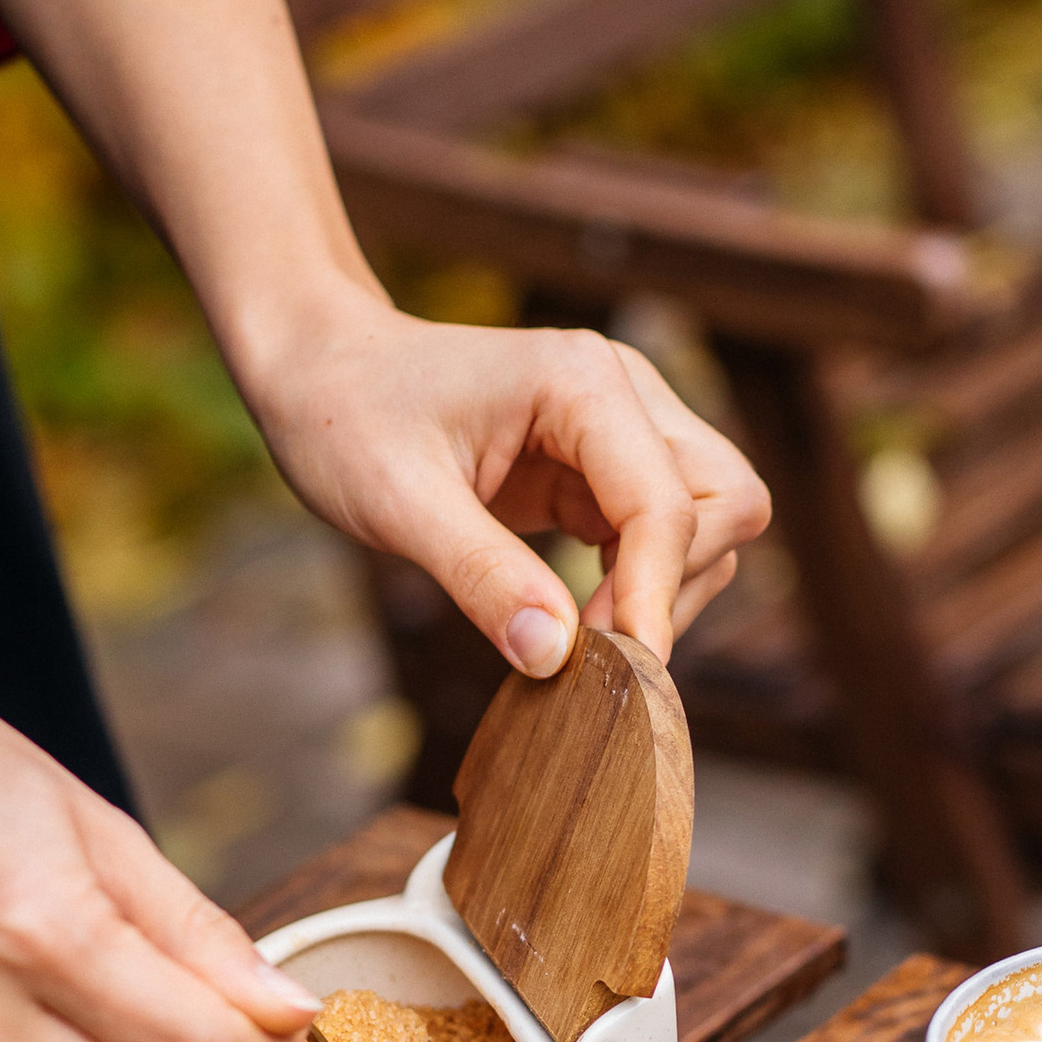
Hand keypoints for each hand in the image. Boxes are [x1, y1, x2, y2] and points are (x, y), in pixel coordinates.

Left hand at [243, 289, 769, 676]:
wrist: (318, 368)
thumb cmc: (345, 416)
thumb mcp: (398, 503)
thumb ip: (482, 577)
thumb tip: (555, 659)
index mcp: (581, 382)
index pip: (667, 503)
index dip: (653, 596)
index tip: (619, 672)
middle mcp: (623, 394)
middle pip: (722, 503)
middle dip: (675, 584)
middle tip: (595, 651)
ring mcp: (620, 428)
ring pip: (707, 522)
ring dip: (662, 590)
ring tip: (577, 639)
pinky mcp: (601, 466)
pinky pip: (658, 535)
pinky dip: (635, 586)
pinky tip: (573, 620)